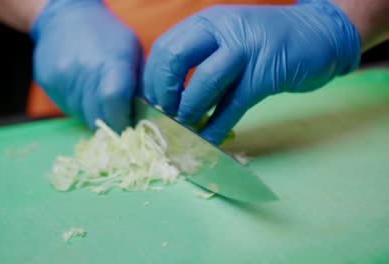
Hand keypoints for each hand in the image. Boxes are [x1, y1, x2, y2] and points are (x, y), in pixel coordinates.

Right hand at [31, 0, 142, 131]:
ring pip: (83, 116)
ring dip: (94, 114)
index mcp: (111, 62)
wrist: (65, 17)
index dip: (123, 119)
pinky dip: (79, 106)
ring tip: (98, 95)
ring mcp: (63, 79)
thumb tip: (147, 113)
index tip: (129, 122)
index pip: (115, 101)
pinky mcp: (49, 84)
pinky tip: (82, 89)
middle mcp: (84, 72)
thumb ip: (140, 83)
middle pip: (98, 117)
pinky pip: (67, 108)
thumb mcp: (132, 50)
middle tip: (117, 113)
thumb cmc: (107, 34)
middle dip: (111, 122)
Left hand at [143, 0, 359, 143]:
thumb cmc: (266, 41)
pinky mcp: (265, 74)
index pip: (164, 48)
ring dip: (189, 112)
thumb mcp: (227, 37)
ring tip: (183, 130)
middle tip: (165, 116)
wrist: (319, 34)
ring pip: (203, 83)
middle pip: (175, 60)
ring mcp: (245, 51)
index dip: (152, 80)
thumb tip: (167, 94)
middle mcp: (222, 31)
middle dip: (163, 94)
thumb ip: (199, 57)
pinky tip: (207, 141)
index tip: (151, 103)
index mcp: (206, 22)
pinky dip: (217, 127)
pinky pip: (233, 105)